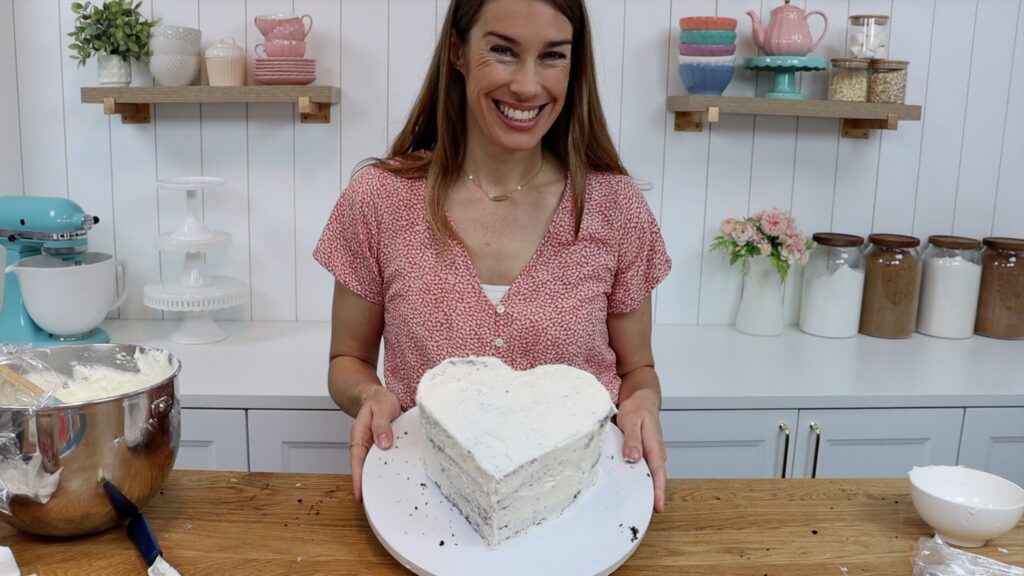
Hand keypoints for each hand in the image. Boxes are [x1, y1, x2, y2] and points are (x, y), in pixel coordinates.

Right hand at [349, 386, 400, 501]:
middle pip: (363, 468)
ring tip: (383, 498)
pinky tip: (393, 480)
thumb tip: (383, 443)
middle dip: (365, 485)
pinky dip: (385, 471)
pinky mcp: (381, 447)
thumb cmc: (379, 401)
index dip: (358, 477)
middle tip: (372, 503)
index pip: (357, 459)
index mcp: (359, 435)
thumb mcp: (382, 407)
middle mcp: (364, 443)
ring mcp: (372, 447)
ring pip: (372, 466)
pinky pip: (381, 461)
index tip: (359, 493)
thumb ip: (382, 424)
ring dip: (376, 480)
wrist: (378, 396)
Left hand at [616, 389, 666, 512]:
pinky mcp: (645, 453)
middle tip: (644, 513)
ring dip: (646, 488)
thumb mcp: (631, 421)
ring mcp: (651, 453)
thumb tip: (633, 458)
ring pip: (650, 474)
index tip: (658, 507)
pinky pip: (644, 468)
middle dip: (653, 496)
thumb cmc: (638, 408)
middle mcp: (656, 453)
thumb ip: (632, 440)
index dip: (658, 492)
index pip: (658, 473)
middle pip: (656, 479)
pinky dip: (640, 478)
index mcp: (654, 447)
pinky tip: (632, 485)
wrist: (642, 399)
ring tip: (638, 504)